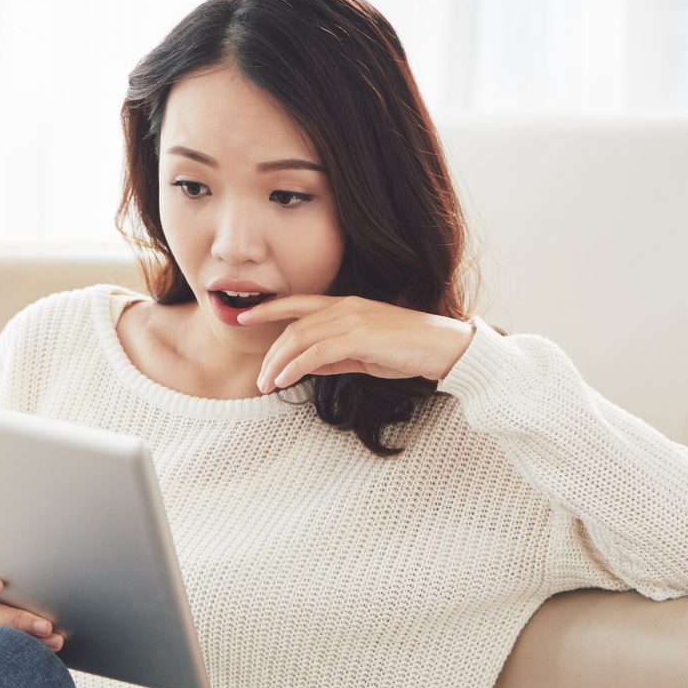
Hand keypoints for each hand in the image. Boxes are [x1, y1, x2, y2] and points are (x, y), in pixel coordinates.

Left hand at [237, 295, 474, 392]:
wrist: (444, 348)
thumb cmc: (408, 351)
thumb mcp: (364, 355)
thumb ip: (335, 357)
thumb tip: (306, 366)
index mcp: (346, 306)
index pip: (298, 303)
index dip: (268, 308)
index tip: (243, 316)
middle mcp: (345, 307)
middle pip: (293, 328)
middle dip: (270, 353)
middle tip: (258, 378)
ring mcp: (353, 320)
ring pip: (300, 339)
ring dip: (278, 363)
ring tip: (265, 384)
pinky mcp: (360, 337)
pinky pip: (317, 352)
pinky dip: (295, 367)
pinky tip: (284, 380)